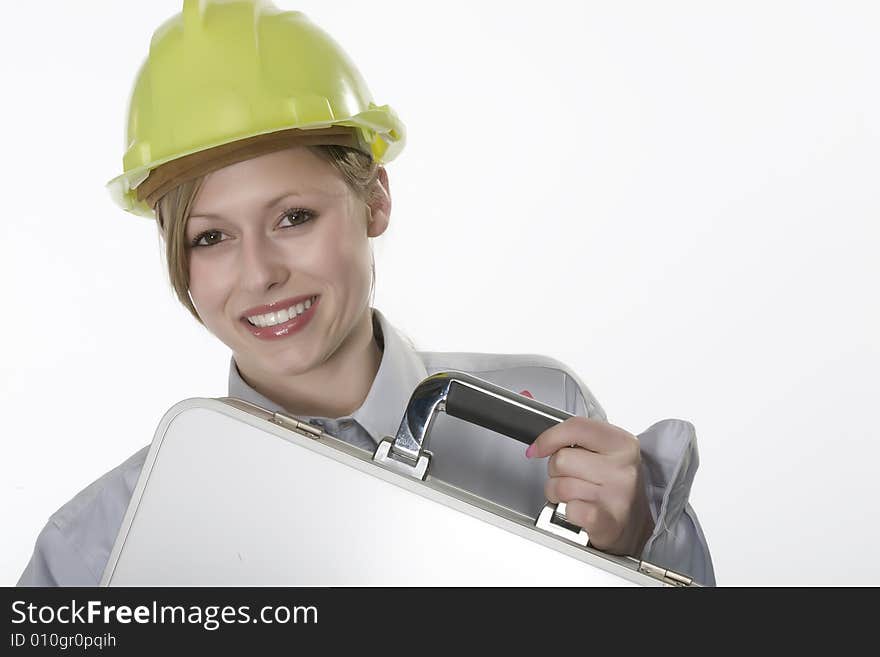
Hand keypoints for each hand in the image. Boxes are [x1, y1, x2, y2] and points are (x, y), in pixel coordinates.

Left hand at [526, 416, 654, 555]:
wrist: (634, 523)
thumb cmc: (614, 485)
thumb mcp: (607, 452)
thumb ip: (577, 439)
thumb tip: (540, 445)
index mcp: (623, 444)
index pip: (576, 427)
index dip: (549, 437)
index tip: (538, 448)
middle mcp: (622, 469)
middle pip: (561, 460)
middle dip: (555, 471)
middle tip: (571, 478)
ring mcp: (617, 496)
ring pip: (559, 487)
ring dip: (558, 494)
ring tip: (575, 496)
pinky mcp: (608, 522)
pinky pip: (570, 510)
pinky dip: (567, 512)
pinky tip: (580, 510)